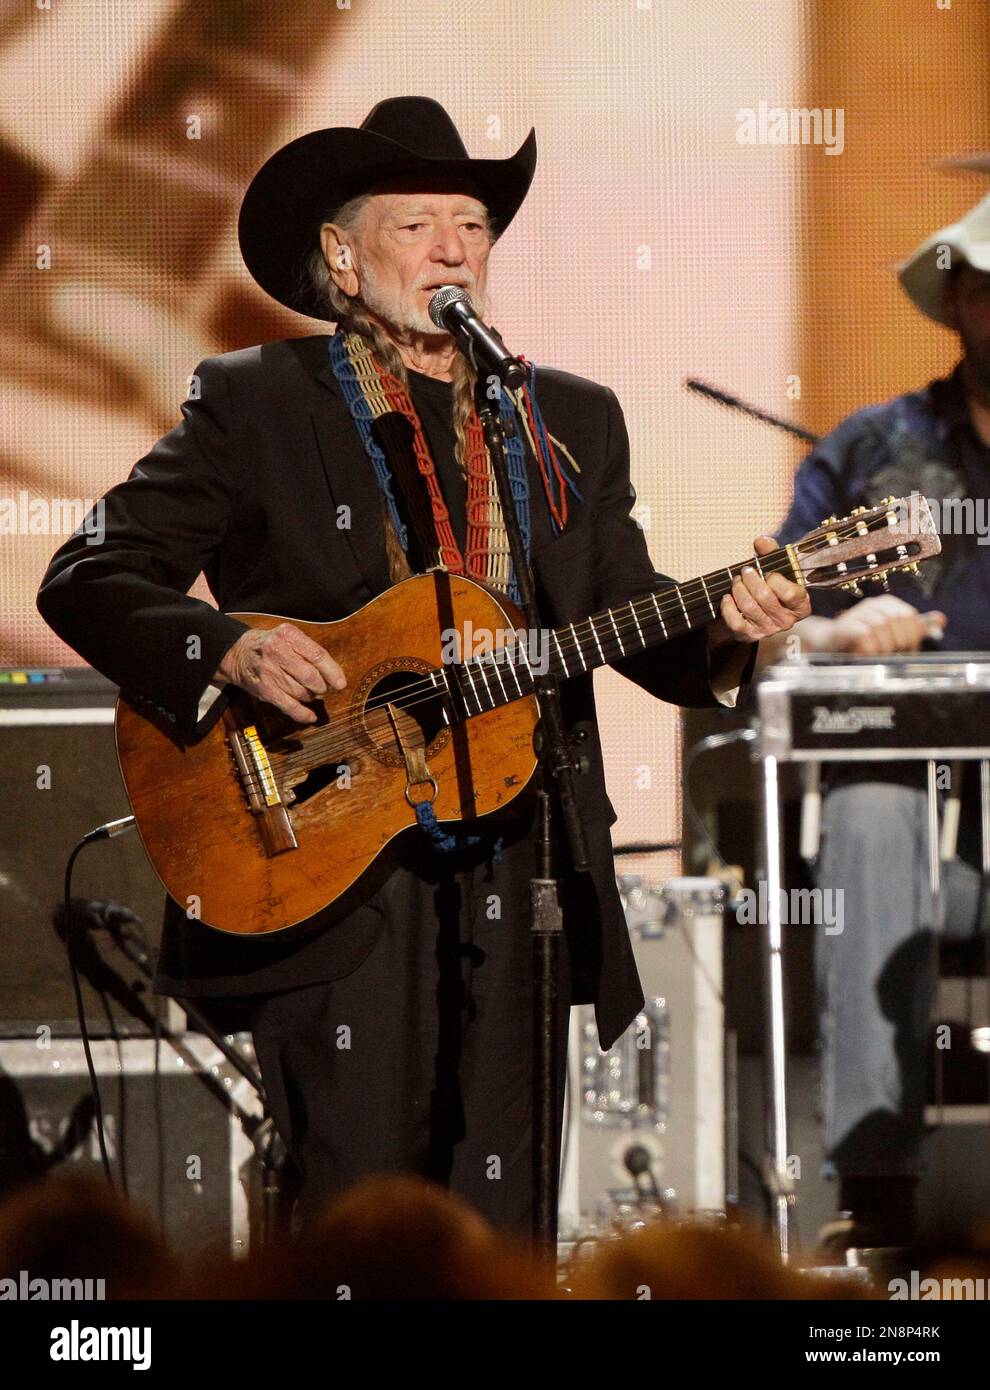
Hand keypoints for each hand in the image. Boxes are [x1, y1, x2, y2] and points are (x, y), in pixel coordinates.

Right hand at [214, 623, 345, 724]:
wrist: (238, 652)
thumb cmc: (272, 645)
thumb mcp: (289, 638)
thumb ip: (310, 651)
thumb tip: (335, 677)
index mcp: (288, 635)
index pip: (317, 655)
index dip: (332, 671)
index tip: (341, 683)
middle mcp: (277, 651)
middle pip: (310, 676)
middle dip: (321, 686)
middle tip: (322, 688)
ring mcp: (269, 671)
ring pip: (301, 692)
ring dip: (311, 696)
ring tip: (310, 693)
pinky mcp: (264, 689)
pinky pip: (288, 705)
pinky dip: (302, 714)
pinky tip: (310, 716)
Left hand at [708, 535, 811, 644]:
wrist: (758, 608)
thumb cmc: (772, 586)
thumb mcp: (777, 568)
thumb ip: (772, 552)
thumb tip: (761, 541)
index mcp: (800, 606)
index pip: (791, 593)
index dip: (776, 579)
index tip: (769, 573)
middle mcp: (786, 621)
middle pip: (765, 597)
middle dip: (751, 580)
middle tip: (746, 571)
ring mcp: (767, 630)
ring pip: (749, 607)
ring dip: (738, 589)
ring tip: (737, 581)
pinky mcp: (749, 636)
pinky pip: (736, 622)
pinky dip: (728, 607)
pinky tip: (728, 597)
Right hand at [828, 595, 944, 654]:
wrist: (826, 646)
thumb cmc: (859, 644)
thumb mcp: (890, 636)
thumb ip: (914, 629)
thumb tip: (941, 619)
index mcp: (888, 604)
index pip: (911, 618)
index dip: (911, 638)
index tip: (902, 650)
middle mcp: (874, 604)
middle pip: (899, 622)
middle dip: (898, 644)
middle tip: (889, 656)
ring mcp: (858, 613)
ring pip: (883, 629)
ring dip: (882, 649)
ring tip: (875, 657)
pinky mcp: (846, 626)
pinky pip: (866, 638)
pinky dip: (869, 651)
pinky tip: (864, 656)